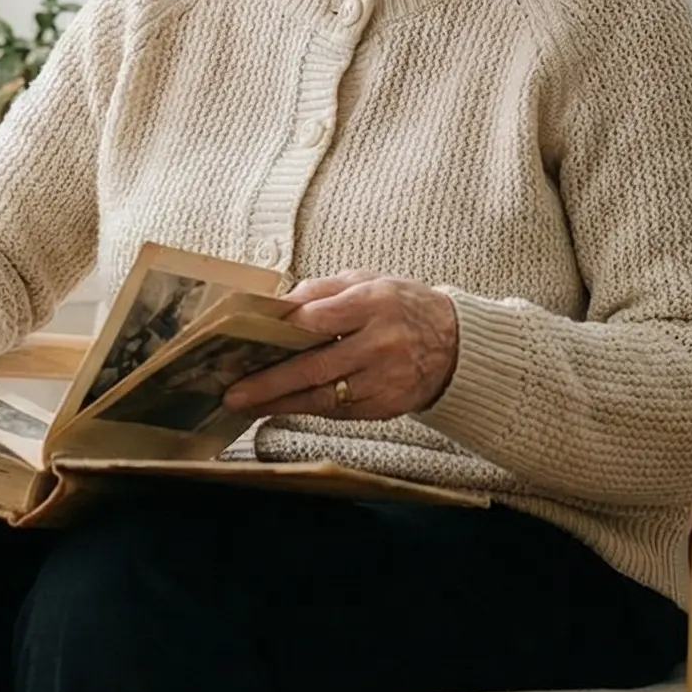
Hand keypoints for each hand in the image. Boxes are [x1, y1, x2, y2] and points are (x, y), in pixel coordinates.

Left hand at [220, 272, 460, 420]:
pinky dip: (308, 408)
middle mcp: (381, 343)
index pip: (320, 318)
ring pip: (324, 396)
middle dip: (270, 382)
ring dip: (281, 403)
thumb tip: (278, 303)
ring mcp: (385, 379)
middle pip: (316, 366)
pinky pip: (340, 410)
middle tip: (234, 392)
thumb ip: (322, 289)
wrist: (457, 345)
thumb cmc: (403, 306)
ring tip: (247, 404)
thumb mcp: (369, 281)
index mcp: (375, 304)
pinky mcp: (388, 406)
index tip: (248, 339)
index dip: (283, 330)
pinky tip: (281, 407)